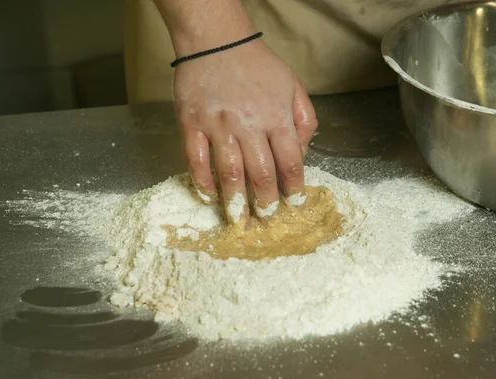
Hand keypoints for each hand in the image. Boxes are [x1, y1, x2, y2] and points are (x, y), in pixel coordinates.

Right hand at [173, 39, 317, 222]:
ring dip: (234, 201)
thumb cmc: (258, 65)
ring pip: (228, 172)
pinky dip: (201, 181)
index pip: (290, 163)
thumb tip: (301, 153)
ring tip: (237, 221)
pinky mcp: (191, 123)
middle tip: (265, 220)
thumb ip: (304, 120)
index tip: (293, 206)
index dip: (293, 189)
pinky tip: (208, 195)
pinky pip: (195, 159)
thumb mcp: (294, 86)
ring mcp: (217, 126)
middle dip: (265, 202)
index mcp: (276, 118)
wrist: (217, 41)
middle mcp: (248, 126)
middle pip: (260, 174)